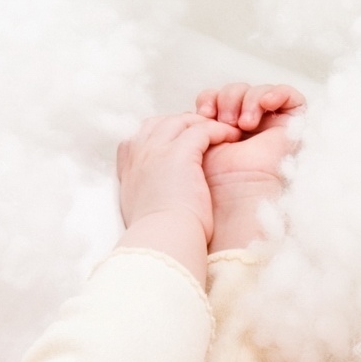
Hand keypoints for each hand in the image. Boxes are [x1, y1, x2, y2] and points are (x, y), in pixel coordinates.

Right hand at [115, 112, 242, 239]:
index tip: (184, 142)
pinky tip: (232, 136)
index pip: (144, 134)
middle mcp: (138, 152)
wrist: (163, 240)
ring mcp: (156, 149)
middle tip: (209, 133)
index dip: (166, 133)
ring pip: (183, 120)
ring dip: (204, 123)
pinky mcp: (179, 152)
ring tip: (224, 132)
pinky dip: (218, 130)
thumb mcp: (142, 208)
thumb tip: (157, 191)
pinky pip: (202, 129)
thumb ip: (146, 190)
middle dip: (186, 123)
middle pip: (163, 122)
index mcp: (128, 166)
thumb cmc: (159, 234)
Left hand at [195, 83, 304, 249]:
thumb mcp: (188, 146)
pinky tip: (266, 104)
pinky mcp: (293, 130)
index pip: (217, 100)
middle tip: (224, 121)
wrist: (227, 206)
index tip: (200, 114)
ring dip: (248, 100)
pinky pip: (291, 97)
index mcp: (221, 137)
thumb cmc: (206, 185)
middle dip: (227, 99)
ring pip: (259, 93)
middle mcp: (246, 134)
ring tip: (244, 124)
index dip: (209, 99)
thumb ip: (190, 124)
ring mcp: (271, 131)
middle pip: (237, 93)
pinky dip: (278, 93)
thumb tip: (190, 110)